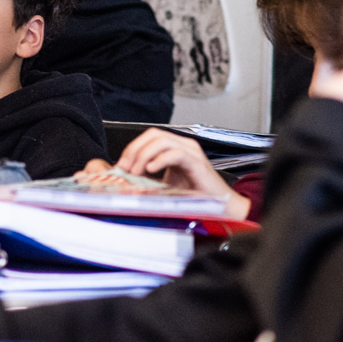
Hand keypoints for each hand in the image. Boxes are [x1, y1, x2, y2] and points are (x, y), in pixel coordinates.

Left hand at [94, 130, 251, 219]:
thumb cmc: (196, 196)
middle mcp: (184, 145)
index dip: (132, 148)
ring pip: (162, 140)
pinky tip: (151, 170)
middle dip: (134, 150)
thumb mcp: (166, 184)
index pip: (149, 137)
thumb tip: (126, 180)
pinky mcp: (197, 163)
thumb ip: (150, 178)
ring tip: (136, 171)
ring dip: (143, 155)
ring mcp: (191, 152)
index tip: (121, 165)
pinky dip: (160, 159)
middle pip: (153, 134)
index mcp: (176, 148)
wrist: (221, 206)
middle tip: (125, 168)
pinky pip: (176, 153)